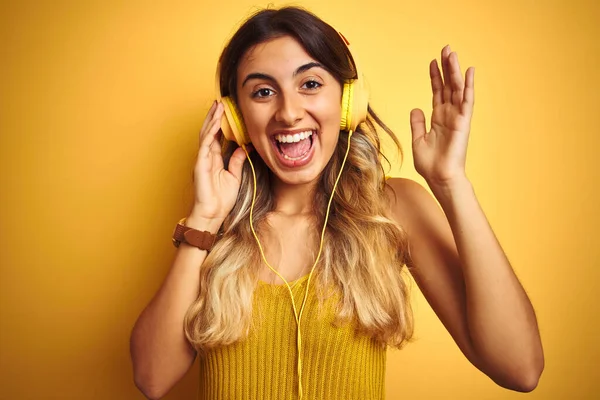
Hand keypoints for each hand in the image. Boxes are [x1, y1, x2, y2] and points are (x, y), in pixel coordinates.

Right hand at [190, 101, 247, 224]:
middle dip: (214, 116)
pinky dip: (211, 131)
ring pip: (206, 134)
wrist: (212, 215)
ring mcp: (202, 160)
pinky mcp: (200, 164)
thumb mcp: (234, 177)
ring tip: (218, 106)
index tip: (226, 111)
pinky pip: (205, 144)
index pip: (216, 136)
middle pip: (209, 131)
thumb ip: (236, 161)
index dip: (220, 123)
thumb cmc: (220, 200)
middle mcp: (206, 157)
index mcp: (213, 159)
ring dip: (212, 119)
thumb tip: (243, 148)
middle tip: (220, 102)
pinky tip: (216, 122)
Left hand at [410, 45, 474, 186]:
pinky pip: (467, 100)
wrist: (440, 178)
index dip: (435, 77)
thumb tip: (415, 108)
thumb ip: (417, 124)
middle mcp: (448, 115)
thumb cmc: (431, 164)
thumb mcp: (418, 140)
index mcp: (438, 119)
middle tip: (446, 49)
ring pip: (457, 89)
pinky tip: (469, 71)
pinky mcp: (463, 122)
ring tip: (452, 53)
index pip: (437, 93)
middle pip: (448, 86)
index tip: (433, 62)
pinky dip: (469, 85)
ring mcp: (457, 118)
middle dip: (446, 68)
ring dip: (455, 71)